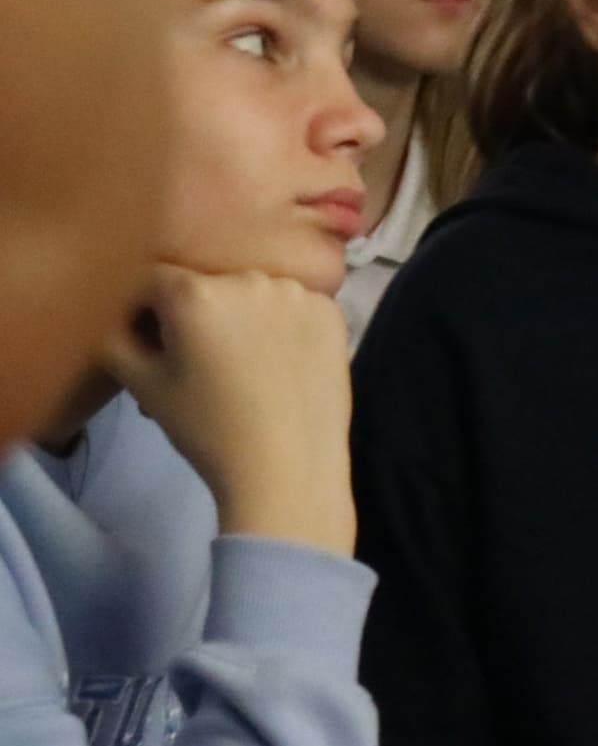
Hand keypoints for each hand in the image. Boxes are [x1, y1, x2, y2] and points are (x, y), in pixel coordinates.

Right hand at [100, 265, 356, 555]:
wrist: (287, 467)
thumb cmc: (207, 428)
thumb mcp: (143, 386)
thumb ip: (117, 340)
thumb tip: (124, 321)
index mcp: (196, 293)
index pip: (154, 281)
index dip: (145, 311)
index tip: (152, 344)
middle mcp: (249, 278)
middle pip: (207, 285)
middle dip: (195, 315)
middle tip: (197, 362)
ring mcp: (298, 292)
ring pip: (253, 295)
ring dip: (240, 317)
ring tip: (242, 366)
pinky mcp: (332, 312)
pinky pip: (293, 307)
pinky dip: (282, 325)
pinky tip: (280, 365)